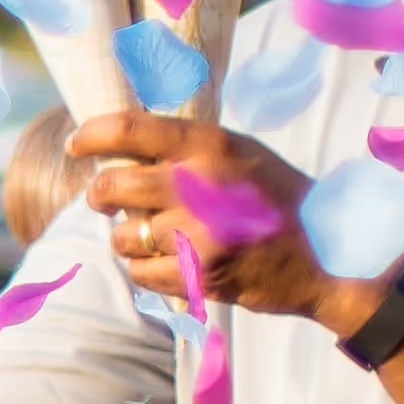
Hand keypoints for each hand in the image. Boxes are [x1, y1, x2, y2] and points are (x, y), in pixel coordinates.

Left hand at [81, 111, 342, 327]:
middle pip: (110, 187)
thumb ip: (185, 147)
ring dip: (129, 238)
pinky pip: (138, 271)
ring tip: (159, 236)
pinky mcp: (200, 274)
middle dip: (99, 195)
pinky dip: (147, 269)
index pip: (129, 129)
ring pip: (122, 235)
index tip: (76, 145)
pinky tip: (173, 260)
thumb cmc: (274, 199)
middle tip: (105, 198)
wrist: (328, 255)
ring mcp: (200, 233)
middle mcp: (202, 185)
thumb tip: (114, 142)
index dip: (91, 136)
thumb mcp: (240, 154)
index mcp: (211, 147)